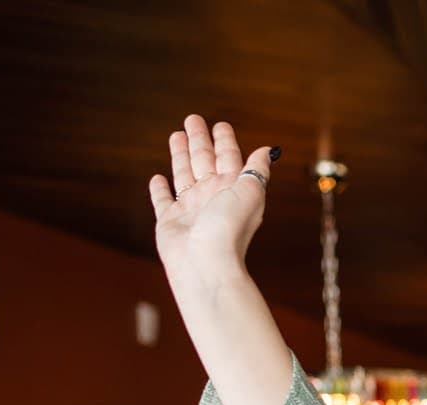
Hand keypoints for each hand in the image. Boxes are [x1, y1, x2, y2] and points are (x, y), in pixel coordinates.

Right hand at [149, 116, 273, 283]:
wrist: (205, 263)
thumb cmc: (229, 229)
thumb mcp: (250, 192)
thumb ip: (256, 170)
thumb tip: (268, 150)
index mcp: (232, 189)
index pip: (229, 158)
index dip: (225, 141)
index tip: (220, 124)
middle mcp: (212, 197)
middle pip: (204, 161)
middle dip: (199, 140)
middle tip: (192, 118)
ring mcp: (190, 209)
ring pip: (184, 174)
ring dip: (180, 156)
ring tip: (176, 135)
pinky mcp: (170, 221)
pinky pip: (163, 200)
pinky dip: (159, 189)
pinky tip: (157, 177)